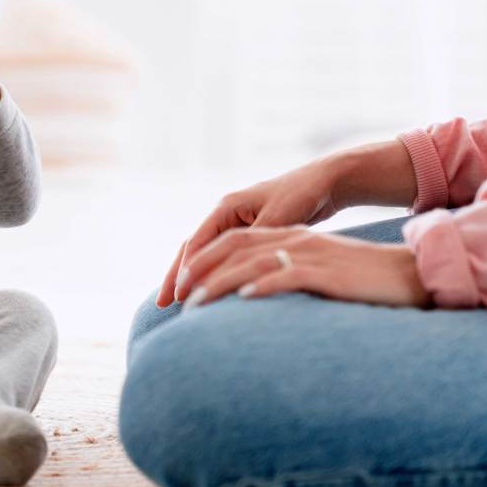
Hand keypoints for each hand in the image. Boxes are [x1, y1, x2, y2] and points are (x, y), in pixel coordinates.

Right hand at [158, 158, 342, 306]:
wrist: (325, 182)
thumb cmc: (302, 195)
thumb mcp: (277, 218)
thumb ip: (254, 243)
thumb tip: (235, 268)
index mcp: (226, 207)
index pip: (196, 242)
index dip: (186, 270)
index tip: (178, 295)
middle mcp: (225, 215)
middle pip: (192, 248)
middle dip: (176, 276)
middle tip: (160, 303)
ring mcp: (235, 224)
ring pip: (205, 254)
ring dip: (191, 277)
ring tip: (175, 302)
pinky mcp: (248, 233)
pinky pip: (222, 257)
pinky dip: (212, 274)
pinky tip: (208, 291)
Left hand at [176, 225, 428, 309]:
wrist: (411, 273)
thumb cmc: (363, 280)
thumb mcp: (317, 272)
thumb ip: (285, 277)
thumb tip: (252, 300)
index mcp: (289, 236)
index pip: (233, 241)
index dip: (202, 260)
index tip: (177, 286)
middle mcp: (294, 239)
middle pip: (233, 247)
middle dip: (199, 270)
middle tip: (174, 296)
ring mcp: (310, 253)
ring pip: (252, 262)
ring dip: (220, 282)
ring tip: (196, 304)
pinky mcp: (328, 271)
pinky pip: (289, 274)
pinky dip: (264, 284)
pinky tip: (245, 298)